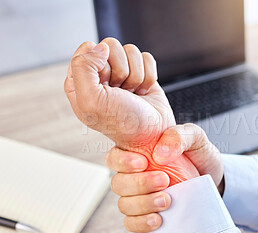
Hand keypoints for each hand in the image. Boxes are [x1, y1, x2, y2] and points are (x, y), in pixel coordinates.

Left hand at [64, 38, 198, 184]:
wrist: (153, 136)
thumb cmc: (123, 124)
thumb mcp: (91, 101)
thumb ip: (83, 67)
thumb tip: (100, 47)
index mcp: (79, 81)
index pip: (87, 50)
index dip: (100, 66)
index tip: (105, 86)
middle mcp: (99, 75)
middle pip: (110, 47)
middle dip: (121, 71)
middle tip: (120, 92)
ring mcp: (121, 73)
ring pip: (130, 51)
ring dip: (136, 76)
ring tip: (132, 94)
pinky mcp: (141, 73)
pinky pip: (146, 58)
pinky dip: (149, 76)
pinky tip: (142, 92)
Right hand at [106, 123, 223, 232]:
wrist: (213, 176)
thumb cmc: (197, 154)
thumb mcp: (194, 137)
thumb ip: (178, 136)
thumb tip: (160, 154)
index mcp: (138, 153)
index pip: (114, 157)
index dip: (122, 162)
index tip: (143, 163)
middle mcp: (135, 175)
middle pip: (118, 184)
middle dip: (139, 184)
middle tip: (164, 181)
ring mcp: (140, 196)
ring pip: (124, 205)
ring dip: (143, 204)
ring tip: (166, 201)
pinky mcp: (148, 213)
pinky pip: (132, 223)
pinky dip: (141, 223)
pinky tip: (158, 219)